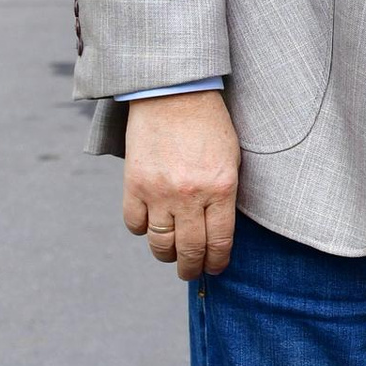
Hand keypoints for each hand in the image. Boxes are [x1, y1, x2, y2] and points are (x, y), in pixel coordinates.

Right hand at [122, 89, 240, 278]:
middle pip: (190, 249)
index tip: (216, 267)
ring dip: (166, 255)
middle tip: (191, 271)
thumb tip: (218, 232)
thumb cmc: (209, 124)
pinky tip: (151, 226)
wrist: (173, 93)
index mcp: (221, 189)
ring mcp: (159, 192)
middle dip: (191, 268)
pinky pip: (134, 224)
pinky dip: (142, 230)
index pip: (220, 241)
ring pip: (159, 243)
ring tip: (171, 255)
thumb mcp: (231, 159)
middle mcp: (190, 195)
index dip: (217, 261)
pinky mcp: (134, 184)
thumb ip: (225, 196)